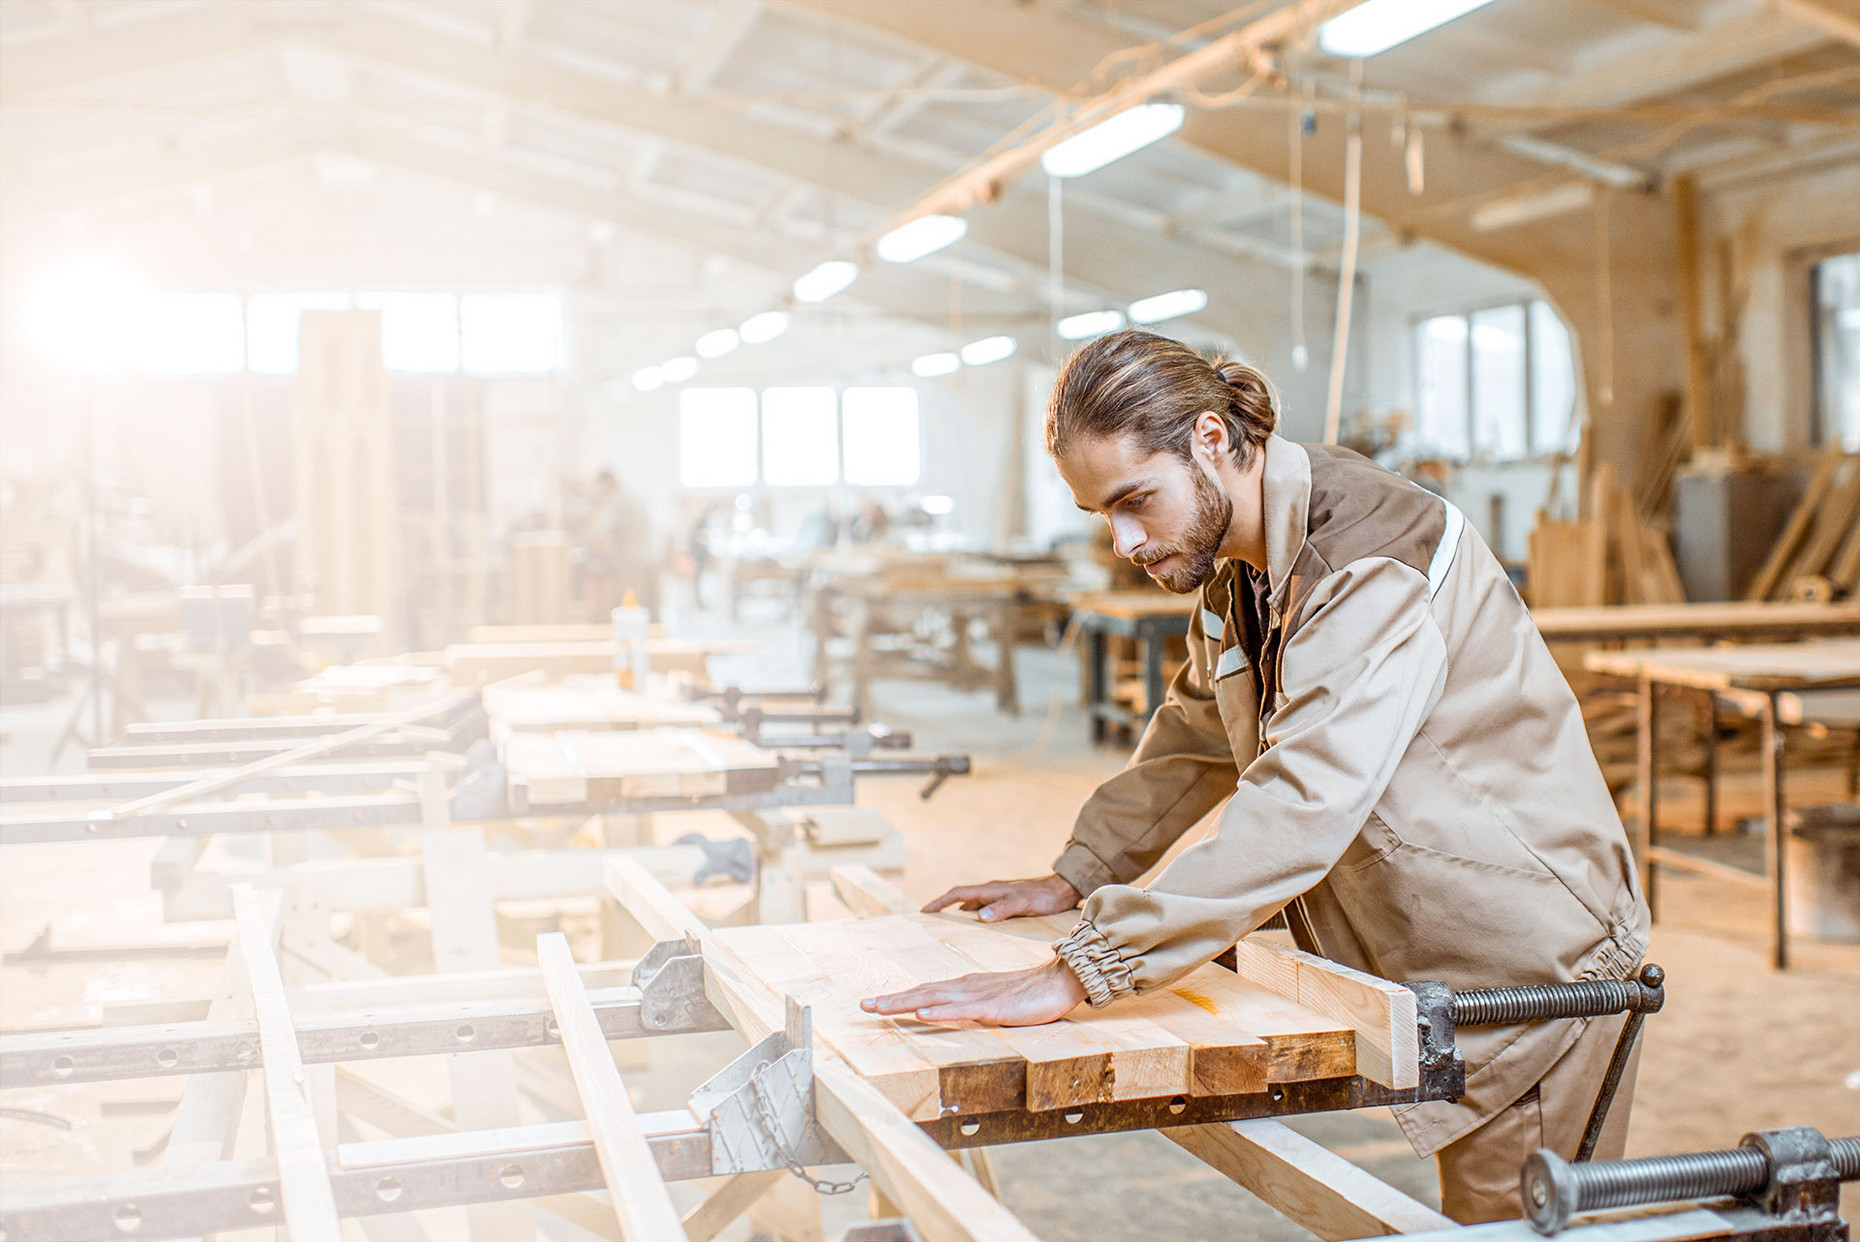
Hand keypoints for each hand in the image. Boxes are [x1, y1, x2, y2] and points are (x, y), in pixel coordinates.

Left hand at [861, 959, 1086, 1025]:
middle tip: (864, 1005)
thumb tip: (949, 1012)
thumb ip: (971, 1005)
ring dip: (905, 1003)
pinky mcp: (993, 1007)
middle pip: (922, 992)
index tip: (875, 1003)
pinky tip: (923, 1012)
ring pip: (934, 998)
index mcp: (965, 987)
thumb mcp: (992, 1001)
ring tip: (880, 1007)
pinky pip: (962, 1009)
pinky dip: (940, 1010)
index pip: (926, 992)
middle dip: (891, 1000)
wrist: (1058, 981)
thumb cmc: (1028, 993)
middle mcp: (966, 988)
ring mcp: (978, 996)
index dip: (899, 998)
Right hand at [921, 873, 1080, 922]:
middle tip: (929, 918)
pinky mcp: (1007, 902)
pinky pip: (984, 908)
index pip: (958, 894)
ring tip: (947, 925)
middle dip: (944, 906)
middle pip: (961, 898)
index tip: (925, 911)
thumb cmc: (1043, 897)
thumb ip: (1001, 909)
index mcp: (991, 890)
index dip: (940, 902)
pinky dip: (974, 916)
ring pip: (972, 904)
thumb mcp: (1022, 904)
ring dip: (958, 912)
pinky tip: (977, 927)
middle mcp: (992, 891)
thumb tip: (979, 917)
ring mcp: (999, 896)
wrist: (1063, 889)